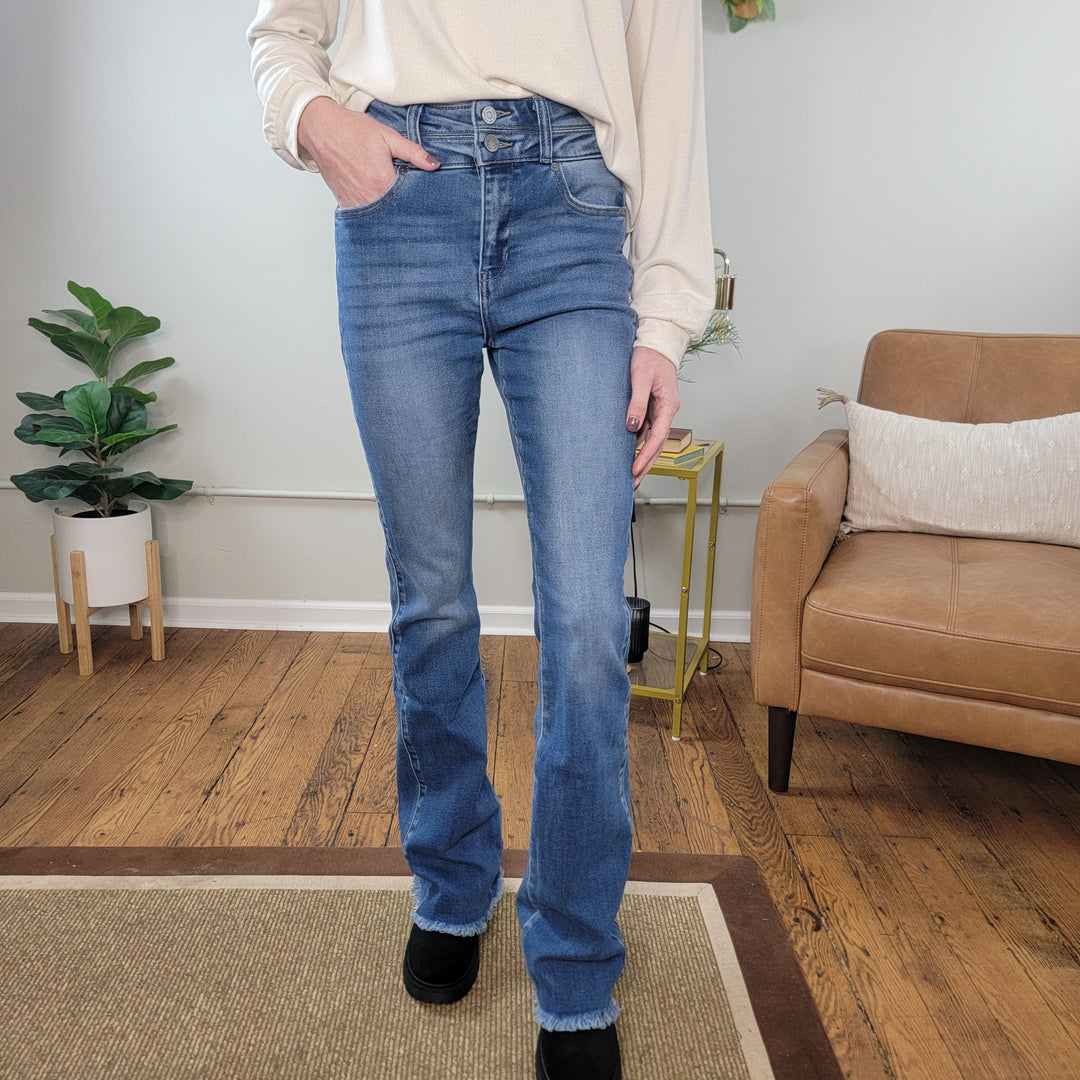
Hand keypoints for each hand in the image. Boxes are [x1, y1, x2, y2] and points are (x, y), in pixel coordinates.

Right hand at [297, 96, 440, 207]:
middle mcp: (369, 197)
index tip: (425, 199)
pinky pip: (364, 216)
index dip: (418, 200)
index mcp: (383, 182)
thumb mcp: (388, 136)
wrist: (321, 129)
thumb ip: (413, 152)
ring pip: (380, 217)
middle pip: (395, 212)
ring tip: (395, 204)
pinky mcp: (346, 204)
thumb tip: (434, 165)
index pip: (409, 201)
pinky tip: (380, 205)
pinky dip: (374, 212)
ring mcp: (356, 204)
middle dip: (405, 209)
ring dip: (389, 213)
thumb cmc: (353, 130)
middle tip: (413, 205)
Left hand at [627, 346, 680, 488]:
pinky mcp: (653, 408)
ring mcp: (661, 411)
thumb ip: (637, 402)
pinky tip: (630, 455)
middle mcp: (667, 411)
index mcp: (669, 405)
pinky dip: (639, 445)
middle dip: (645, 465)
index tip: (634, 470)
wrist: (656, 343)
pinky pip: (647, 431)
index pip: (657, 437)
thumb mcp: (640, 377)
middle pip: (657, 445)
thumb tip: (632, 426)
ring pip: (652, 440)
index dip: (646, 456)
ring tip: (631, 476)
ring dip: (643, 458)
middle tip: (632, 483)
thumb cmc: (649, 356)